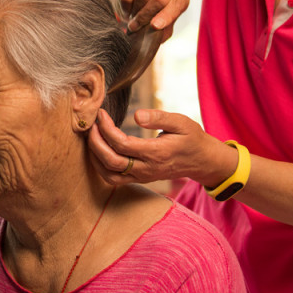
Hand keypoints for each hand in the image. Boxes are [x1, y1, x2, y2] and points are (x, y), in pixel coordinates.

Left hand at [87, 109, 236, 187]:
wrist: (202, 161)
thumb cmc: (192, 138)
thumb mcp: (181, 122)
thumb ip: (159, 117)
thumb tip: (136, 115)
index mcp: (156, 152)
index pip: (122, 143)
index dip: (106, 128)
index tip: (101, 113)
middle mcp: (146, 168)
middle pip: (110, 161)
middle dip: (95, 142)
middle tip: (91, 123)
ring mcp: (142, 176)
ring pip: (108, 174)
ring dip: (94, 156)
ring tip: (91, 136)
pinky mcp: (139, 179)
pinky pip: (113, 178)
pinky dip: (100, 165)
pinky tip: (98, 150)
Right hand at [118, 0, 189, 39]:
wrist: (139, 4)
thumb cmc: (156, 18)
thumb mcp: (164, 28)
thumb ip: (163, 32)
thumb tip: (156, 36)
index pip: (176, 4)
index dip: (166, 16)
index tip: (155, 26)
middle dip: (145, 16)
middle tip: (135, 27)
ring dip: (134, 12)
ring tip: (132, 19)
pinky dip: (124, 7)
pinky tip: (127, 11)